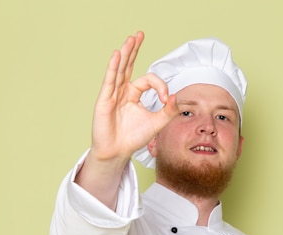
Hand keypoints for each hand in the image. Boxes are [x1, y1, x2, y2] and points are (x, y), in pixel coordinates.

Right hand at [90, 31, 177, 161]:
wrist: (118, 152)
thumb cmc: (134, 138)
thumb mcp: (156, 123)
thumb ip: (168, 111)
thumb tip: (178, 97)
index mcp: (134, 94)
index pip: (148, 80)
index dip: (161, 86)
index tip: (167, 99)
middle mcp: (122, 91)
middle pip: (129, 65)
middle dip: (134, 50)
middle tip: (140, 34)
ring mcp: (112, 94)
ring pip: (120, 70)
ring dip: (125, 54)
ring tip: (131, 39)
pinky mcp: (104, 100)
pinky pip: (110, 81)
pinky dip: (114, 67)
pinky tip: (117, 54)